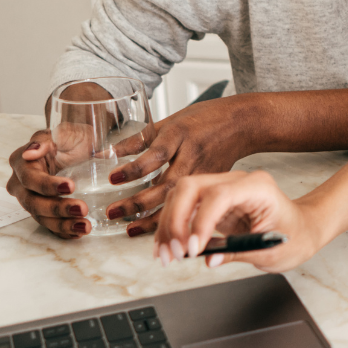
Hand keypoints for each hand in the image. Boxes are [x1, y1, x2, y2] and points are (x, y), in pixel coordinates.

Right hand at [7, 130, 94, 238]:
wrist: (83, 147)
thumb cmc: (72, 138)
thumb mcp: (63, 131)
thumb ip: (46, 139)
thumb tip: (31, 152)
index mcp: (21, 162)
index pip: (29, 178)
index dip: (47, 185)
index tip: (71, 186)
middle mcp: (21, 184)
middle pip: (33, 202)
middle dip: (57, 208)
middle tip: (82, 209)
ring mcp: (31, 199)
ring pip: (41, 217)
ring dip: (63, 224)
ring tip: (85, 226)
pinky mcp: (43, 211)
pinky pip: (50, 225)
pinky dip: (64, 231)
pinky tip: (79, 232)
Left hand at [98, 98, 257, 234]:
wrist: (241, 123)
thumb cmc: (204, 119)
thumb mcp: (170, 121)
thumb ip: (140, 139)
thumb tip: (105, 153)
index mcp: (179, 134)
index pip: (154, 154)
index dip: (133, 168)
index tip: (112, 179)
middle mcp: (191, 155)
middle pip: (164, 184)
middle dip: (137, 202)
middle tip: (112, 212)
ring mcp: (202, 171)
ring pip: (177, 199)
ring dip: (151, 217)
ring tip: (128, 228)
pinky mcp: (210, 182)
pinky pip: (189, 204)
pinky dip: (171, 218)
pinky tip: (154, 229)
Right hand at [155, 171, 325, 273]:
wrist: (301, 229)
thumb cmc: (294, 235)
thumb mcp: (270, 250)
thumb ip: (237, 252)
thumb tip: (209, 258)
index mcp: (258, 187)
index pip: (219, 195)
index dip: (201, 221)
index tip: (193, 248)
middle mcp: (236, 182)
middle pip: (191, 187)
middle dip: (175, 220)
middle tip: (174, 253)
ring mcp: (223, 188)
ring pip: (181, 195)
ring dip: (168, 226)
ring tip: (167, 256)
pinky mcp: (212, 201)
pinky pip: (184, 208)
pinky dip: (172, 228)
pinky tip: (168, 247)